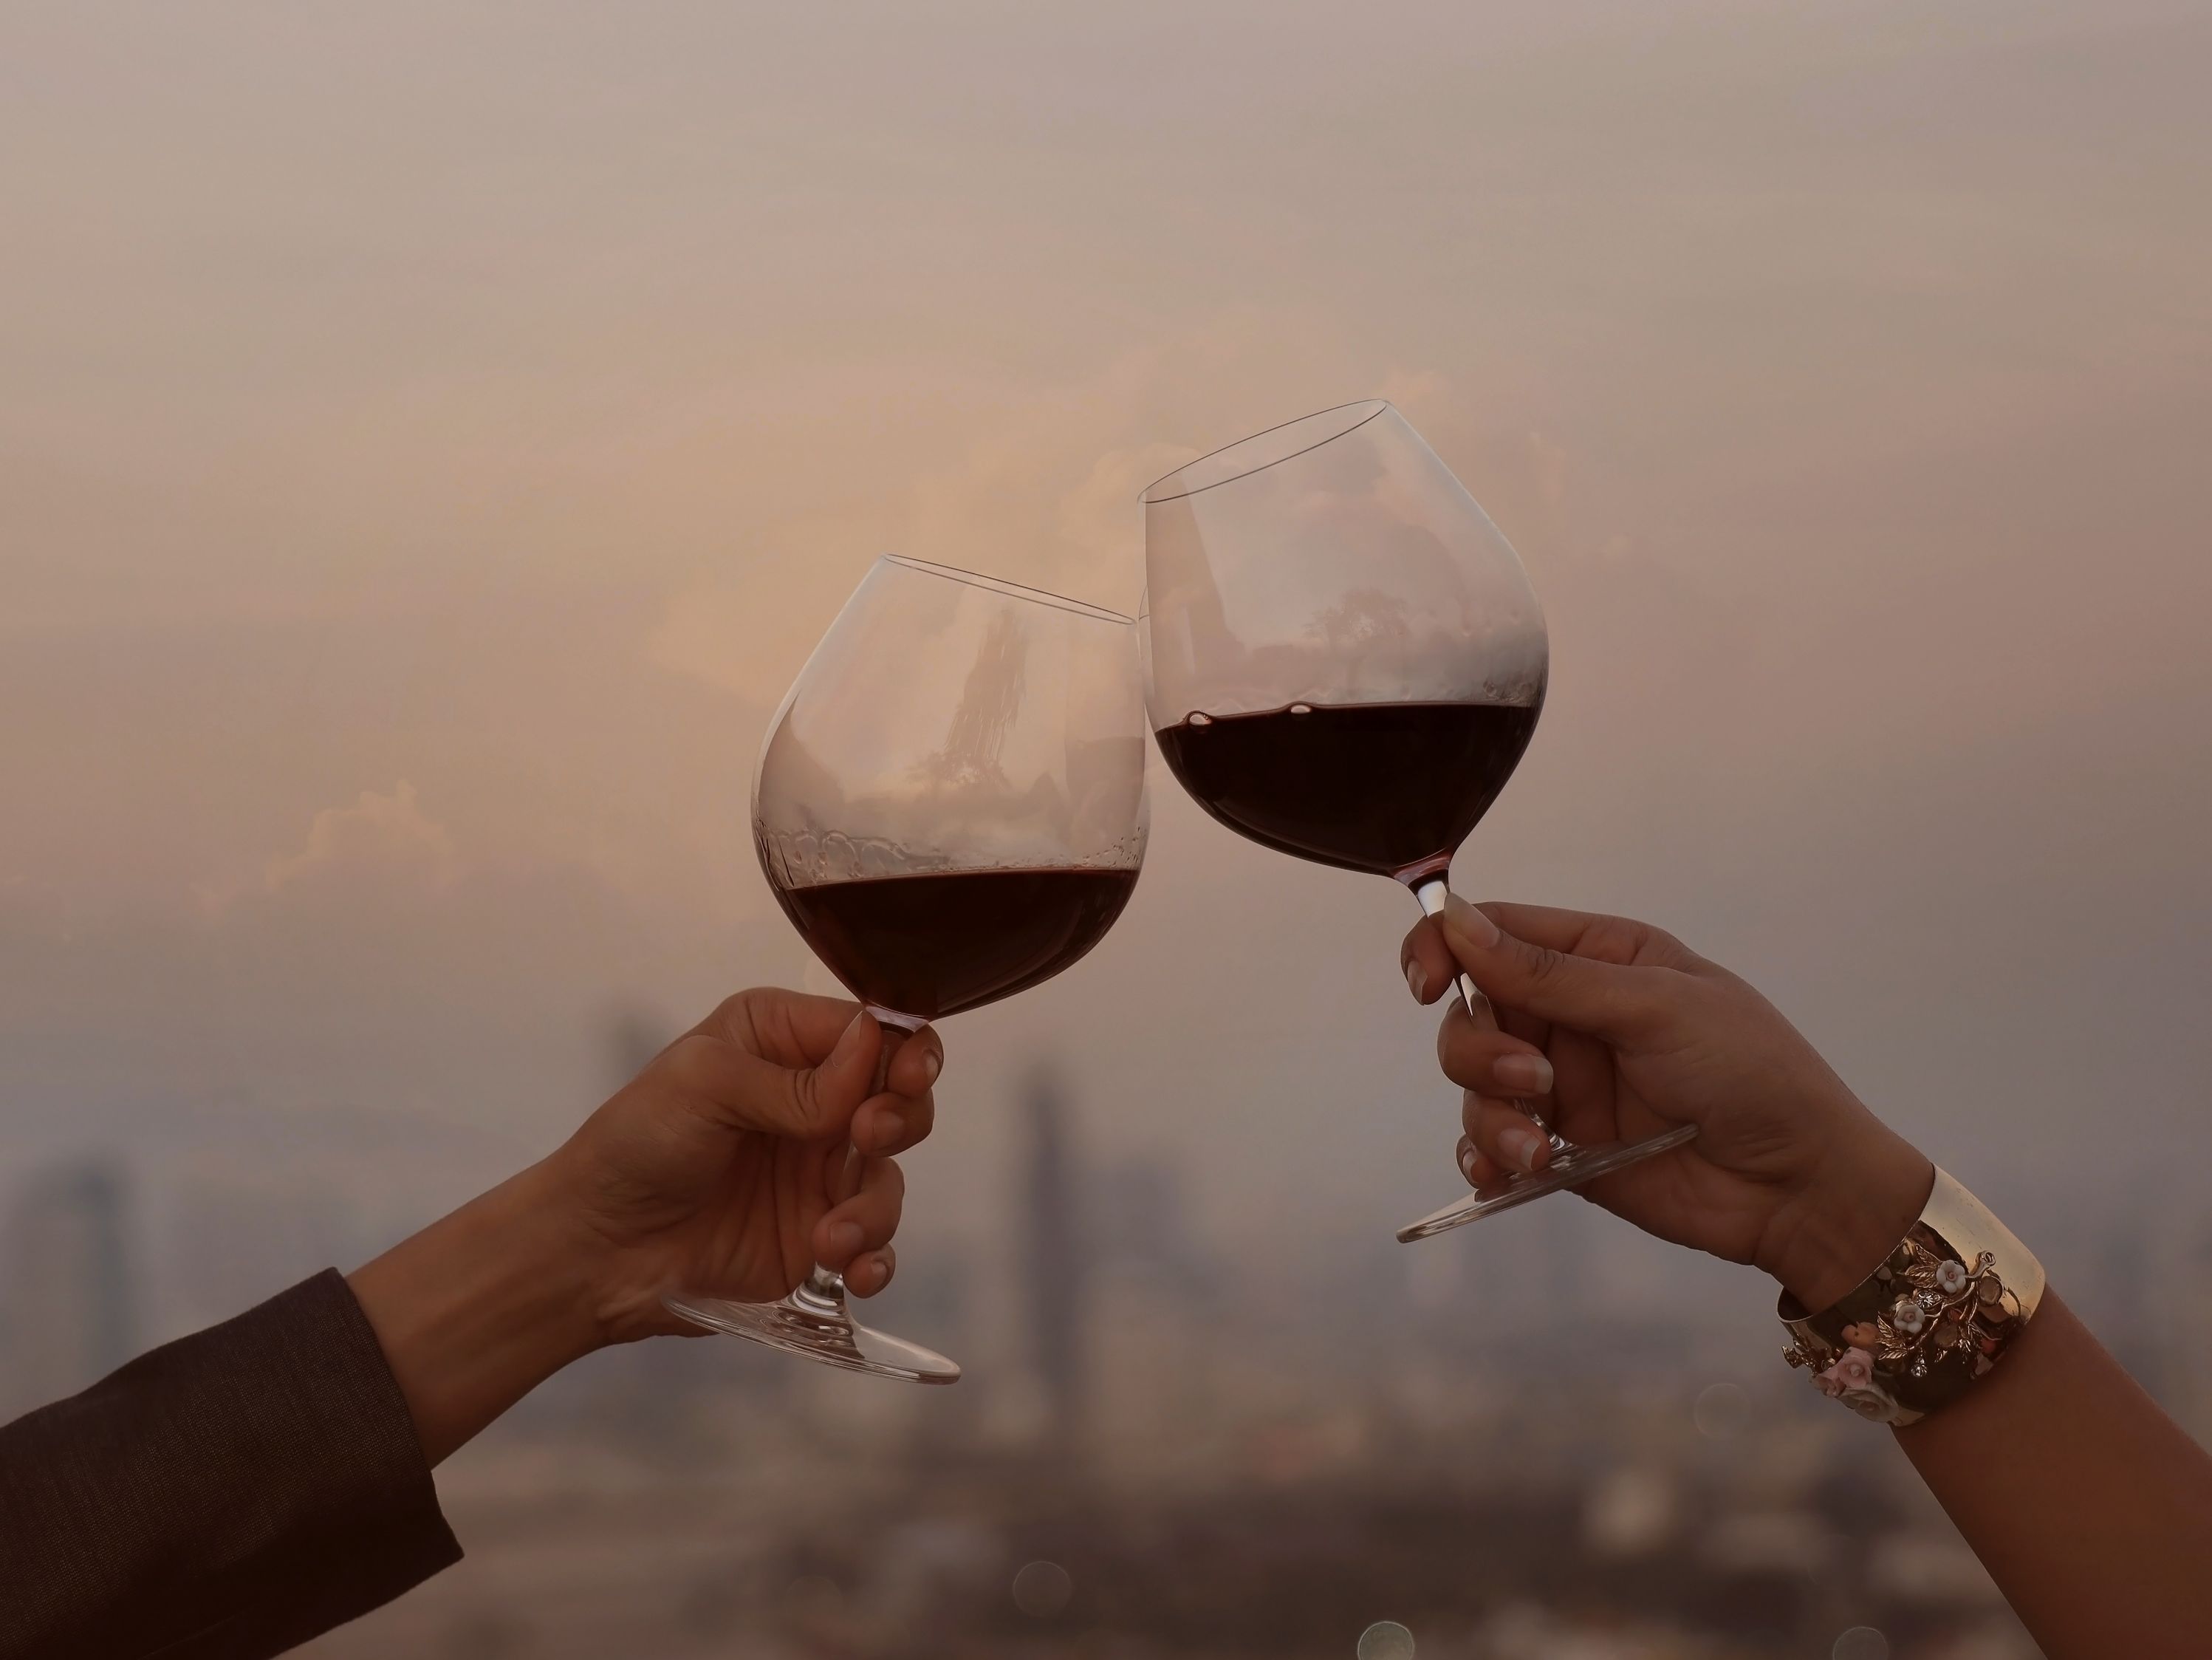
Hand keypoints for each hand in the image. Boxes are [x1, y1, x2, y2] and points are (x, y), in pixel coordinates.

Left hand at [544, 989, 942, 1342]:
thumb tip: (873, 1049)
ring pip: (888, 1174)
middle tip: (868, 1137)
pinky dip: (875, 1258)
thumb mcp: (703, 1086)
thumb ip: (793, 1080)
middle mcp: (811, 1099)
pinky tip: (856, 1273)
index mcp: (781, 1040)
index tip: (905, 1077)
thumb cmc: (634, 1145)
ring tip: (832, 1238)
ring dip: (874, 1206)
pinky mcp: (818, 1234)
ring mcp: (818, 1171)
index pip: (869, 1029)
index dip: (901, 1049)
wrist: (595, 1251)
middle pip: (900, 1095)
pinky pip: (873, 1242)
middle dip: (901, 1116)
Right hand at [1402, 896, 1928, 1308]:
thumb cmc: (1750, 1072)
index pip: (1494, 932)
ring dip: (1488, 1113)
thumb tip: (1455, 919)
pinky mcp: (1560, 1148)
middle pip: (1472, 1011)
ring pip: (1474, 1082)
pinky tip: (1503, 1176)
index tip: (1428, 983)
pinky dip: (1484, 1158)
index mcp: (1600, 957)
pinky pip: (1491, 1143)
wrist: (1801, 1186)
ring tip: (1534, 1150)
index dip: (1445, 948)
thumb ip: (1550, 975)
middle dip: (1479, 1050)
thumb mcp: (1655, 1008)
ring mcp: (1563, 1083)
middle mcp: (1571, 1014)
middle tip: (1533, 1082)